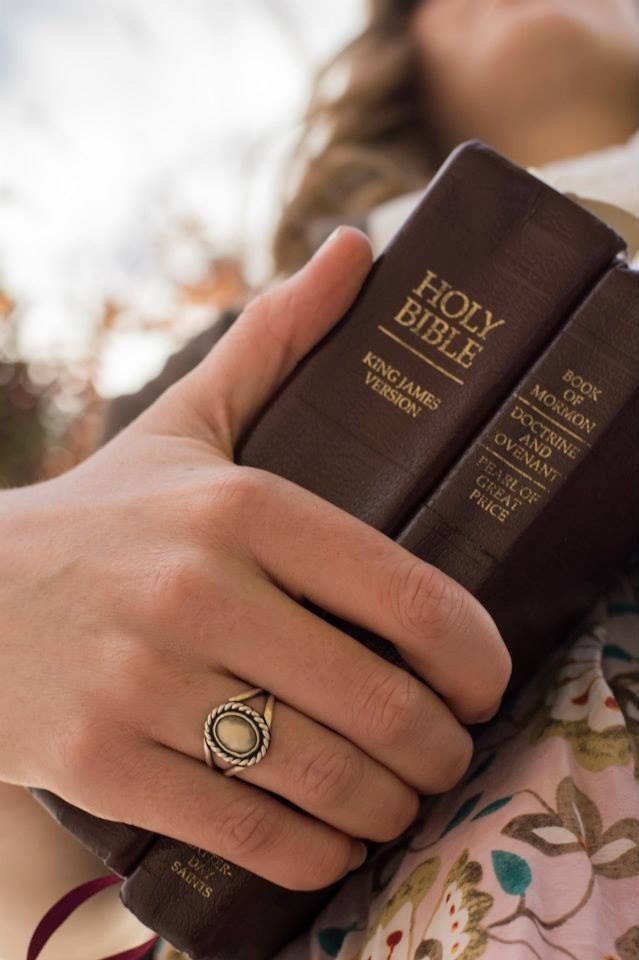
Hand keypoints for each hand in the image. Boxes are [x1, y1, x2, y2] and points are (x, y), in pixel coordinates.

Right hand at [0, 226, 510, 890]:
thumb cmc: (97, 517)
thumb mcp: (185, 424)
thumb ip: (276, 338)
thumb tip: (356, 250)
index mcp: (239, 506)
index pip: (405, 593)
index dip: (474, 656)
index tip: (486, 683)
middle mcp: (197, 590)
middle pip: (377, 702)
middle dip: (438, 748)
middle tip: (448, 754)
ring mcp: (145, 681)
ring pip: (321, 776)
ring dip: (387, 805)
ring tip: (401, 798)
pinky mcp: (102, 759)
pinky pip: (246, 828)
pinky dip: (312, 853)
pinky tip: (334, 843)